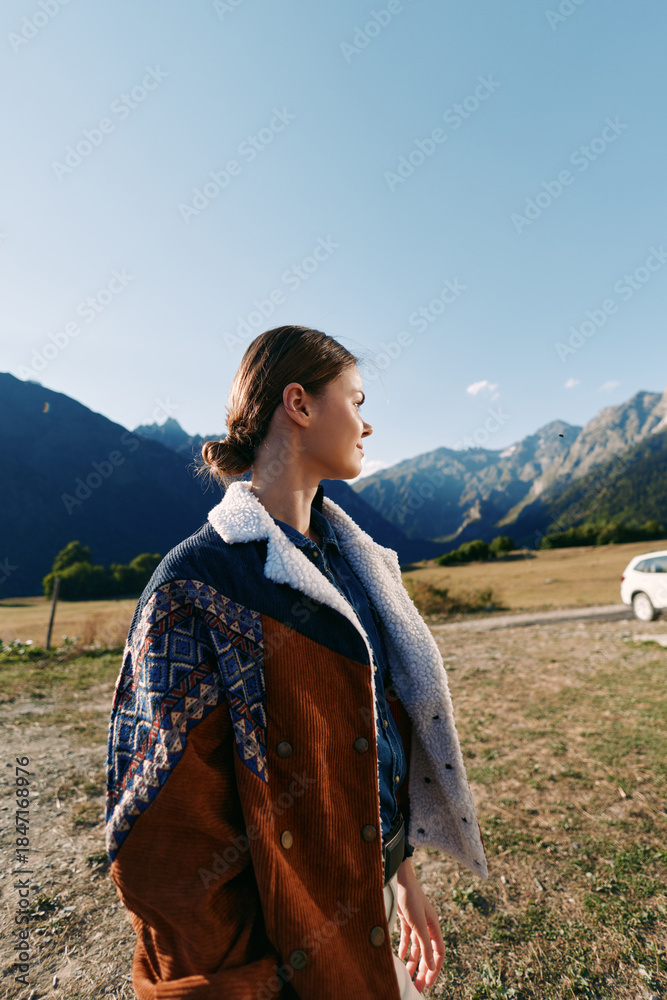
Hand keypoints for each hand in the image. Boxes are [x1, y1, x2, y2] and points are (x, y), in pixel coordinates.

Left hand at [394, 859, 444, 991]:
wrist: (400, 879)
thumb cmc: (411, 899)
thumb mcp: (418, 925)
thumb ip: (425, 946)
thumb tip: (431, 966)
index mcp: (434, 928)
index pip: (438, 954)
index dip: (434, 969)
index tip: (428, 983)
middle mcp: (427, 927)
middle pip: (427, 953)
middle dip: (422, 970)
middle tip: (417, 986)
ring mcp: (417, 922)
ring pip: (417, 947)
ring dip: (413, 961)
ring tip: (407, 976)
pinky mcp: (406, 918)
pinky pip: (408, 937)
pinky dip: (405, 947)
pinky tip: (401, 956)